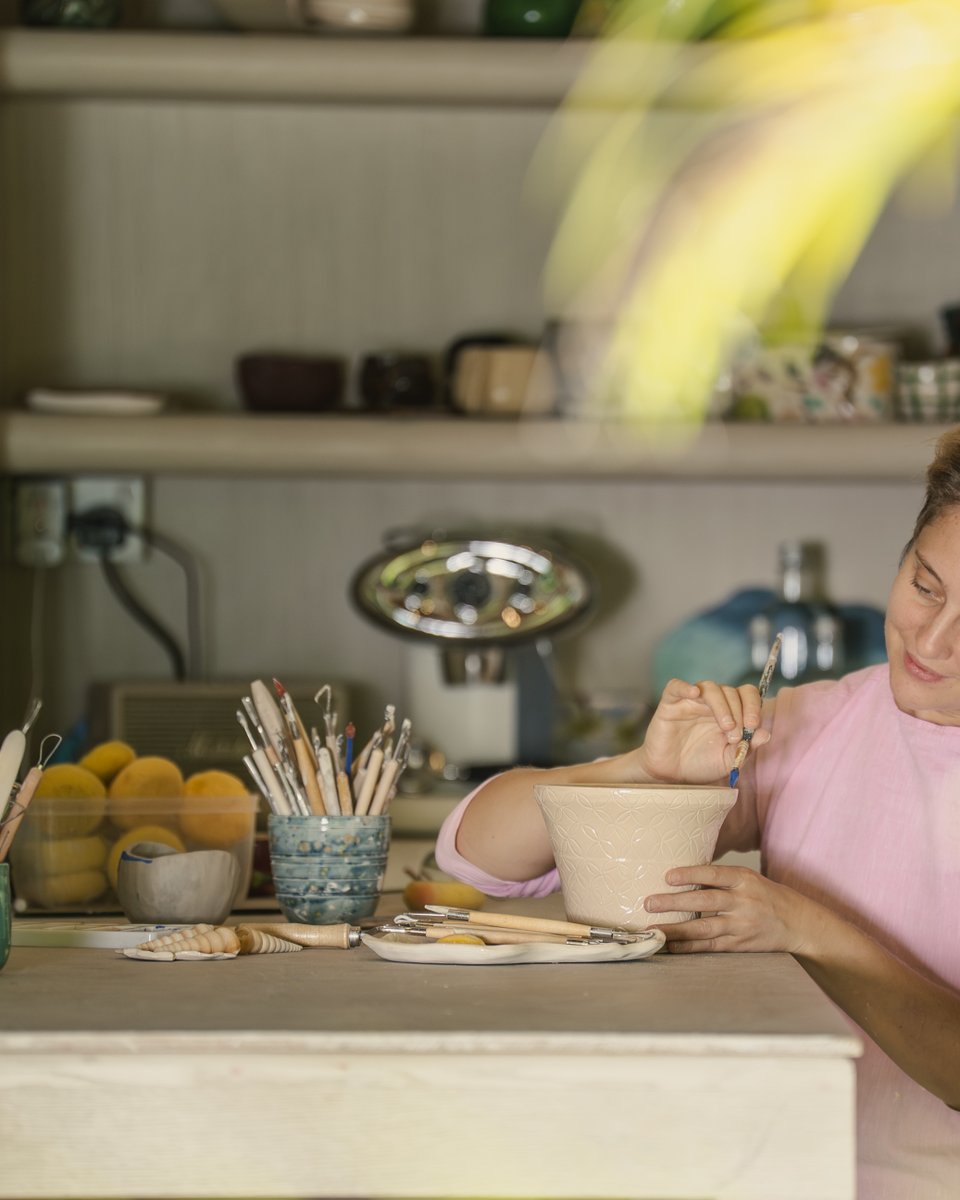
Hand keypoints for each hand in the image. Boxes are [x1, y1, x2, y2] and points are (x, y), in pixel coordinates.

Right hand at [635, 678, 769, 784]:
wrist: (672, 776)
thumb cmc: (700, 765)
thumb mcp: (729, 759)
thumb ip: (747, 747)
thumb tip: (766, 733)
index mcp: (729, 712)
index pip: (746, 695)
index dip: (753, 706)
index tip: (753, 726)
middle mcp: (712, 704)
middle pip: (730, 691)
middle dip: (740, 712)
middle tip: (736, 735)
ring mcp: (691, 702)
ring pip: (709, 687)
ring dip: (722, 705)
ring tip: (726, 727)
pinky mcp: (670, 704)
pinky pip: (676, 686)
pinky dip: (685, 686)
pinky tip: (694, 693)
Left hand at [644, 864, 812, 953]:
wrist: (799, 923)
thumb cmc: (766, 896)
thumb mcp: (749, 879)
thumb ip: (720, 878)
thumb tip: (680, 874)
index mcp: (745, 879)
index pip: (714, 875)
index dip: (690, 875)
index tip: (667, 876)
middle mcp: (744, 902)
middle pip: (705, 902)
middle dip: (674, 903)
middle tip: (649, 903)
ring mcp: (742, 926)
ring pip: (704, 928)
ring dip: (676, 929)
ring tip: (653, 929)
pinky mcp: (741, 945)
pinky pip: (711, 946)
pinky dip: (689, 946)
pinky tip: (671, 945)